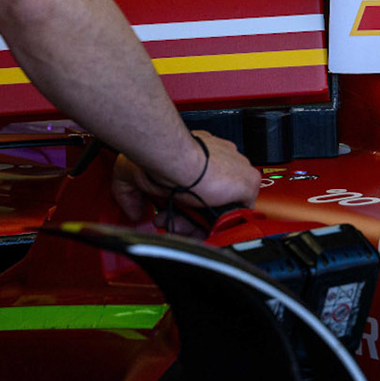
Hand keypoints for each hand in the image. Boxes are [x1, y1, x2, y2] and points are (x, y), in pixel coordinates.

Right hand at [111, 129, 259, 236]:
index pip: (199, 187)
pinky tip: (199, 226)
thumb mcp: (133, 174)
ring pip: (220, 209)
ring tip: (178, 225)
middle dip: (187, 218)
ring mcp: (236, 170)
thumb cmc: (157, 156)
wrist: (173, 156)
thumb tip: (133, 212)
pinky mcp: (248, 182)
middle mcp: (219, 159)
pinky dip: (219, 224)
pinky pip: (238, 212)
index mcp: (200, 153)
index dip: (182, 207)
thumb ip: (131, 194)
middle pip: (208, 201)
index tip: (168, 213)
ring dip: (197, 224)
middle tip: (170, 223)